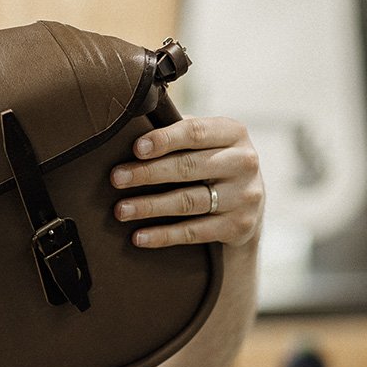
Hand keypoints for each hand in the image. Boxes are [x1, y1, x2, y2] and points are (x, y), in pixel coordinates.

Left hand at [111, 116, 262, 248]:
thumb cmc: (211, 163)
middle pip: (188, 167)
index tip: (136, 149)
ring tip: (121, 210)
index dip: (164, 140)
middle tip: (117, 178)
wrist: (249, 206)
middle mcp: (244, 162)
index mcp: (233, 133)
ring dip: (149, 206)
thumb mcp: (205, 142)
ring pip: (188, 201)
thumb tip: (131, 128)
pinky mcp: (239, 226)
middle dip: (147, 173)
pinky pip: (194, 232)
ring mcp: (244, 196)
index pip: (195, 132)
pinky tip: (139, 237)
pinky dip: (164, 235)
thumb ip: (177, 132)